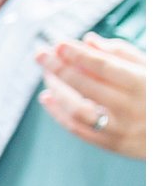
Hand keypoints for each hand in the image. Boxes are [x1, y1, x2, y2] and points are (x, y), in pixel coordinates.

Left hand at [38, 35, 144, 158]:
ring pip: (77, 109)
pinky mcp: (113, 144)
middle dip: (59, 68)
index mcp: (143, 84)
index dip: (78, 54)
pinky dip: (58, 113)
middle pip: (86, 86)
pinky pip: (78, 129)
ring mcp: (121, 129)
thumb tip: (88, 40)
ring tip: (46, 73)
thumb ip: (122, 53)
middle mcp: (131, 108)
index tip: (58, 43)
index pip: (104, 66)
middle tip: (41, 54)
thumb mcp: (150, 69)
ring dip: (56, 89)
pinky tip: (47, 96)